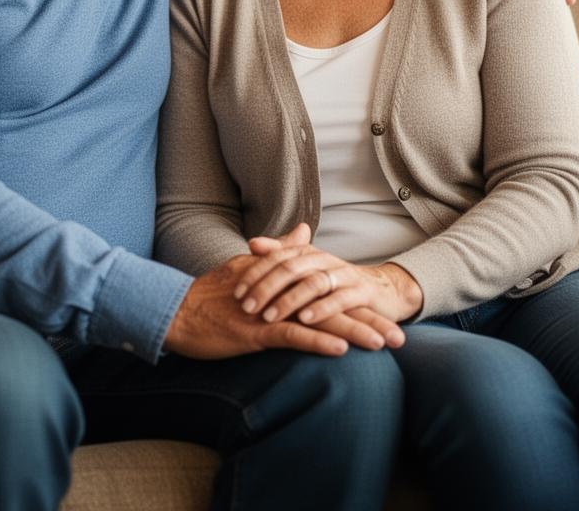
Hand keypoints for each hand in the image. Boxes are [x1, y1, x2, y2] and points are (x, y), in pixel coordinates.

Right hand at [163, 253, 387, 358]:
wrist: (177, 310)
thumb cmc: (211, 295)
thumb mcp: (249, 267)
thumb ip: (280, 250)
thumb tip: (305, 230)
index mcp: (283, 277)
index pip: (327, 289)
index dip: (357, 302)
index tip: (387, 315)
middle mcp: (281, 291)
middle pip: (332, 306)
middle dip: (368, 321)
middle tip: (401, 338)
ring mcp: (269, 310)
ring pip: (319, 321)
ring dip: (353, 333)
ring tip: (384, 345)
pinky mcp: (255, 330)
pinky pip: (291, 335)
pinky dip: (316, 341)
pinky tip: (341, 349)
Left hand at [237, 225, 418, 346]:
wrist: (382, 292)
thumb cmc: (335, 284)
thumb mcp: (306, 270)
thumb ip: (280, 255)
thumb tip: (252, 243)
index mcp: (309, 253)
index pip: (276, 257)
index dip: (255, 273)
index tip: (236, 292)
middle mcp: (324, 259)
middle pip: (290, 268)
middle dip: (266, 288)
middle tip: (246, 307)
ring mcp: (344, 275)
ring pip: (312, 283)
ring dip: (289, 300)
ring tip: (269, 316)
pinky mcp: (362, 293)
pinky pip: (340, 299)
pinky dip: (322, 309)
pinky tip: (305, 321)